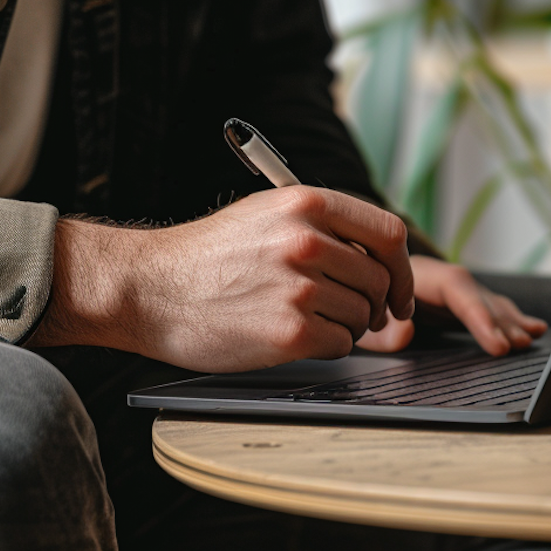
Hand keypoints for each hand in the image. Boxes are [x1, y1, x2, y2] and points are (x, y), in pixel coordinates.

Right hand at [29, 187, 414, 371]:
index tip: (399, 291)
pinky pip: (340, 345)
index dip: (401, 269)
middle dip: (372, 304)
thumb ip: (322, 227)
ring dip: (344, 326)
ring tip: (303, 319)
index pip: (388, 233)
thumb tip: (380, 257)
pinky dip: (326, 346)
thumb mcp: (265, 215)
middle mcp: (306, 241)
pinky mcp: (290, 331)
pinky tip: (290, 335)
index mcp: (305, 203)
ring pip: (362, 316)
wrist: (150, 288)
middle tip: (353, 315)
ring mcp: (299, 287)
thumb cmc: (206, 257)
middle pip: (379, 280)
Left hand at [357, 255, 547, 355]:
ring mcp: (450, 289)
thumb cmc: (358, 298)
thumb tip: (405, 332)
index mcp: (414, 274)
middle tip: (516, 347)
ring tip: (529, 340)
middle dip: (499, 322)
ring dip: (509, 321)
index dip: (479, 316)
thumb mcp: (360, 317)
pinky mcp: (457, 301)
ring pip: (486, 301)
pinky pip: (487, 307)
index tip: (497, 343)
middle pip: (476, 295)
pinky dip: (510, 318)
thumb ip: (379, 329)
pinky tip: (534, 329)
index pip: (455, 289)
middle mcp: (438, 278)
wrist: (354, 275)